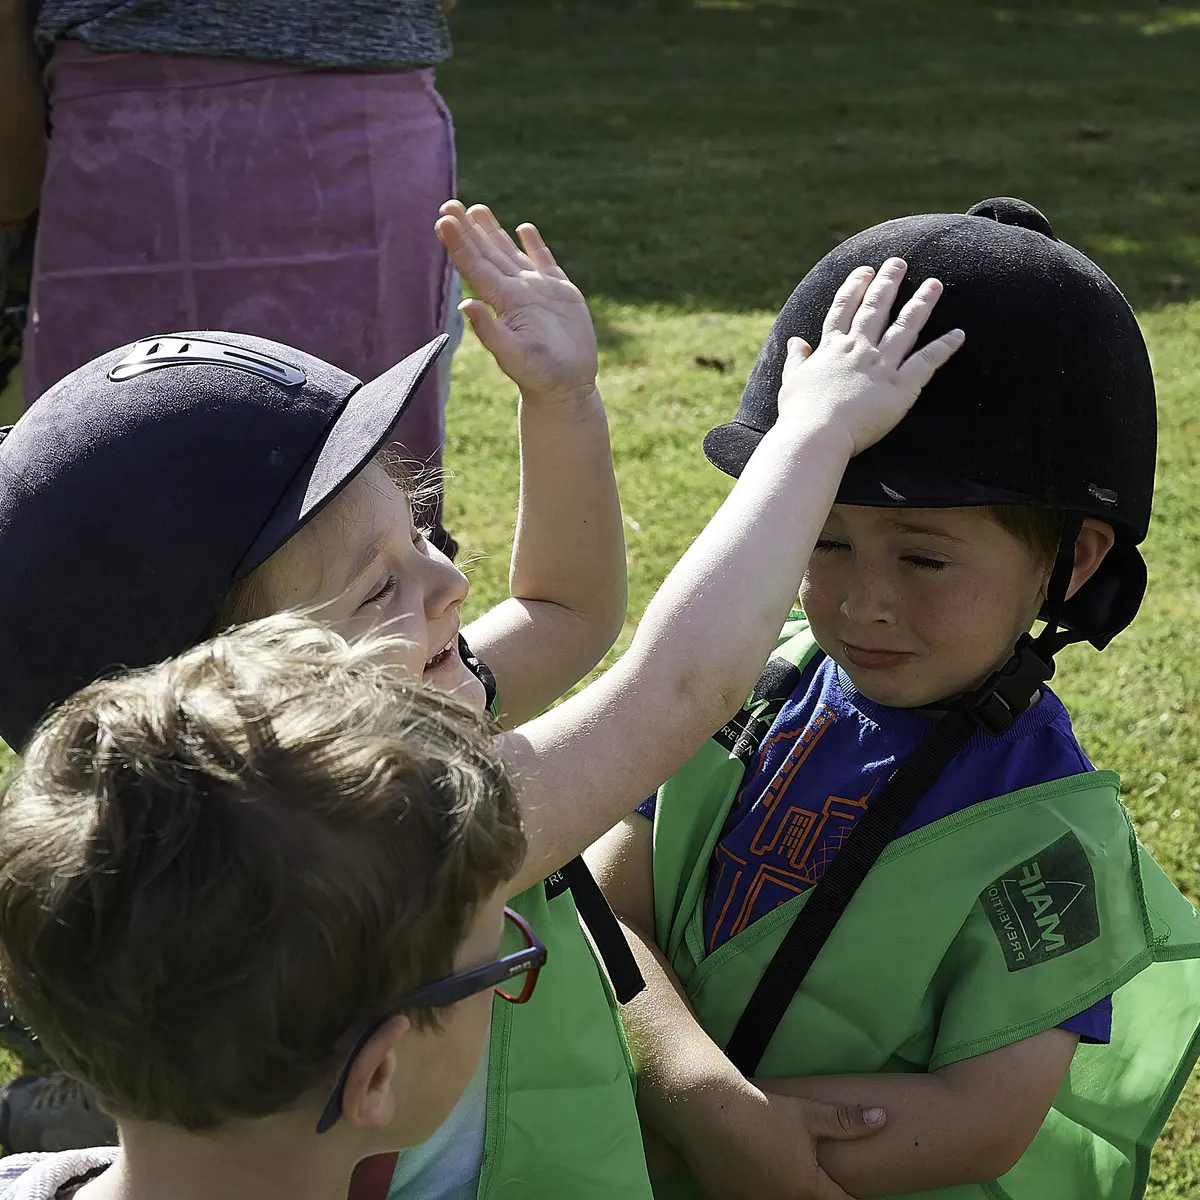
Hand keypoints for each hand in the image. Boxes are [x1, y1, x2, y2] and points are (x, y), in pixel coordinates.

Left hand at [435, 201, 597, 405]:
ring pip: (510, 253)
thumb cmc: (539, 376)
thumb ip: (489, 331)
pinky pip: (544, 262)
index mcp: (503, 302)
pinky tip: (523, 229)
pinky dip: (534, 245)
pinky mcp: (561, 293)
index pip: (475, 266)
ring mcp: (537, 291)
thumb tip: (465, 305)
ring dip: (493, 232)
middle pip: (487, 253)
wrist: (567, 387)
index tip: (443, 219)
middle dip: (469, 229)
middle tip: (449, 203)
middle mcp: (516, 292)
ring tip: (477, 209)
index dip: (459, 243)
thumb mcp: (513, 355)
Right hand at [674, 1080, 883, 1199]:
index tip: (855, 1196)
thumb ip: (846, 1121)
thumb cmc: (762, 1111)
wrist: (709, 1113)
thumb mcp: (808, 1113)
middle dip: (815, 1195)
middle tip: (812, 1178)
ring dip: (785, 1192)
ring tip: (780, 1171)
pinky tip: (754, 1173)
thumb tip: (883, 1118)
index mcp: (807, 1188)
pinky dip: (757, 1192)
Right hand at [776, 258, 963, 458]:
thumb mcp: (791, 382)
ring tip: (934, 284)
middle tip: (900, 262)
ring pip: (905, 327)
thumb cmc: (799, 415)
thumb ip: (796, 360)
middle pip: (876, 308)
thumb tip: (794, 342)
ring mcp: (880, 365)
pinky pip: (926, 361)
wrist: (815, 436)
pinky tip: (958, 335)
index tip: (865, 270)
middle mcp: (858, 349)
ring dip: (921, 303)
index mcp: (831, 348)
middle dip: (888, 282)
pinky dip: (944, 347)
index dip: (854, 287)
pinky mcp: (900, 386)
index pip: (843, 309)